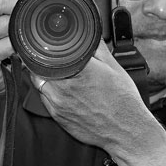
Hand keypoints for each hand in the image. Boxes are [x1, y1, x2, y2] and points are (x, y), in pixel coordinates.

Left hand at [31, 42, 154, 152]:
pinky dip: (49, 94)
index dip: (45, 49)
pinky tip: (62, 92)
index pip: (49, 55)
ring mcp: (59, 105)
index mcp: (79, 71)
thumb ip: (97, 48)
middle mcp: (65, 88)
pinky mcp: (59, 118)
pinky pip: (45, 101)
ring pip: (40, 85)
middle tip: (51, 60)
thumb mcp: (114, 68)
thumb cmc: (123, 101)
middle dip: (44, 63)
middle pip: (39, 69)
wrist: (126, 131)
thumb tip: (90, 33)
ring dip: (44, 79)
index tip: (47, 47)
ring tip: (57, 76)